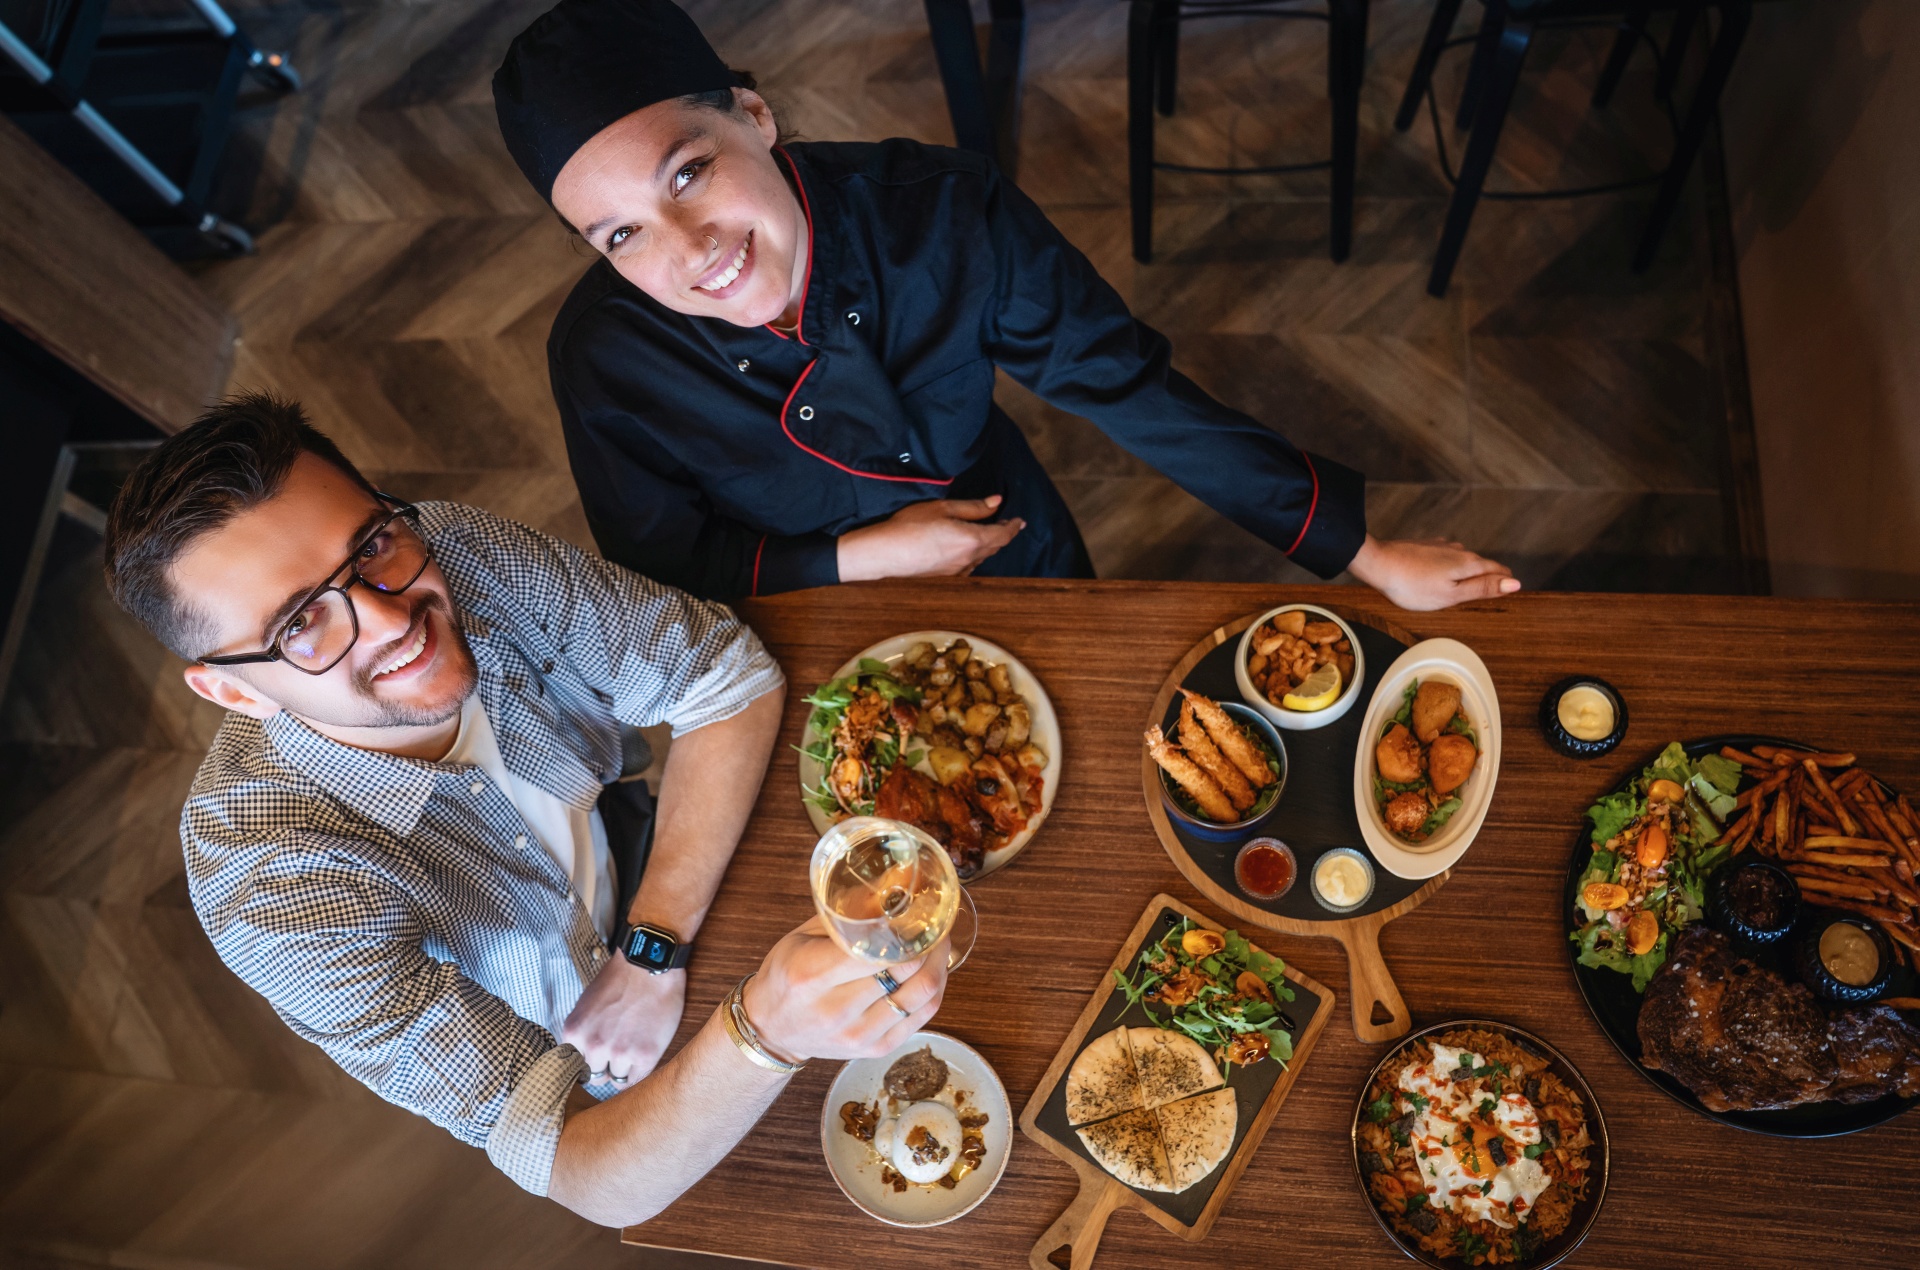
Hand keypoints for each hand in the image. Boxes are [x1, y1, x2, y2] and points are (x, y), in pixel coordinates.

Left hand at [561, 957, 686, 1084]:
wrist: (649, 964)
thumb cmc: (619, 978)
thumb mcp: (586, 1005)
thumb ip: (581, 1031)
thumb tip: (581, 1054)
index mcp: (575, 1033)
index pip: (574, 1065)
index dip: (589, 1061)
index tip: (598, 1059)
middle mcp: (594, 1046)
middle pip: (595, 1075)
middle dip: (606, 1065)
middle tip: (619, 1052)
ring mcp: (620, 1053)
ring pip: (616, 1079)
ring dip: (624, 1067)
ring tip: (633, 1048)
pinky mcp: (645, 1055)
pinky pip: (636, 1079)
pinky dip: (639, 1070)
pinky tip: (643, 1054)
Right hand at [742, 917, 948, 1062]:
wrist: (770, 1029)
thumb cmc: (785, 975)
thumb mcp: (801, 937)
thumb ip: (844, 917)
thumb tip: (888, 890)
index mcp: (812, 974)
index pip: (877, 952)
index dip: (908, 931)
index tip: (920, 914)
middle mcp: (836, 1010)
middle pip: (906, 973)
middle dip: (930, 944)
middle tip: (936, 925)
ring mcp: (858, 1034)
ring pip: (922, 997)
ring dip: (938, 966)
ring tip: (939, 946)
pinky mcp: (875, 1049)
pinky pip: (922, 1018)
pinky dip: (934, 992)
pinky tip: (933, 973)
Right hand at [836, 496, 1024, 581]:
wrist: (886, 553)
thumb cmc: (910, 526)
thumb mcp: (943, 508)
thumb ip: (974, 507)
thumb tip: (996, 502)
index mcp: (972, 539)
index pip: (1003, 534)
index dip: (1013, 527)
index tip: (1020, 521)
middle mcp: (969, 559)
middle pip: (995, 547)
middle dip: (1003, 534)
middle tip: (1006, 523)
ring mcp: (958, 571)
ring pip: (982, 557)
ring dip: (988, 545)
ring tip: (987, 533)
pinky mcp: (946, 577)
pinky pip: (969, 565)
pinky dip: (973, 555)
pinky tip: (965, 549)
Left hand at [1347, 535, 1520, 610]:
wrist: (1378, 564)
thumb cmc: (1412, 585)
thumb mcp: (1452, 595)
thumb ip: (1483, 589)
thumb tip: (1515, 584)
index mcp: (1469, 564)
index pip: (1498, 571)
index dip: (1506, 583)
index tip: (1513, 591)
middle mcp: (1458, 551)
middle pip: (1482, 564)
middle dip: (1490, 576)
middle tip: (1498, 589)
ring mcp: (1441, 547)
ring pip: (1464, 560)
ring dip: (1471, 571)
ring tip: (1473, 584)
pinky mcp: (1426, 547)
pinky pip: (1447, 557)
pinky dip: (1452, 567)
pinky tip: (1445, 573)